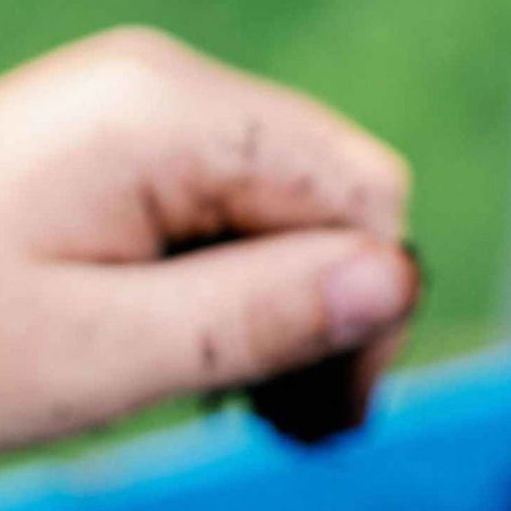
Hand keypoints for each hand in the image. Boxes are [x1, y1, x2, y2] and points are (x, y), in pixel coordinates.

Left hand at [0, 28, 418, 455]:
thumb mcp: (112, 352)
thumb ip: (261, 313)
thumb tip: (397, 283)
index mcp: (168, 120)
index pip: (365, 198)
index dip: (372, 309)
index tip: (324, 408)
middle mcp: (169, 93)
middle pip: (344, 198)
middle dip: (339, 312)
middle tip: (288, 416)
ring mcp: (148, 119)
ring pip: (304, 213)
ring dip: (297, 312)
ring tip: (243, 396)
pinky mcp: (131, 157)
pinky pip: (246, 217)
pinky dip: (250, 295)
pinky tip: (211, 354)